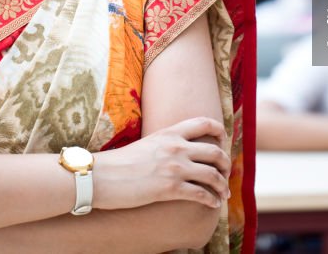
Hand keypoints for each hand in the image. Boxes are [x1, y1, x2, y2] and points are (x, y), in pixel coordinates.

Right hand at [92, 116, 230, 210]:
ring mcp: (174, 167)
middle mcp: (176, 147)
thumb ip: (166, 143)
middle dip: (226, 164)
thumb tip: (179, 150)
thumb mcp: (147, 143)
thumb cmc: (120, 162)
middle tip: (226, 173)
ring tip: (223, 194)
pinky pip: (201, 194)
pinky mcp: (170, 188)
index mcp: (170, 132)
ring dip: (222, 186)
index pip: (205, 122)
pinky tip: (213, 204)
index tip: (223, 142)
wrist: (101, 176)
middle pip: (215, 151)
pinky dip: (211, 200)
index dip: (220, 131)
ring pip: (212, 174)